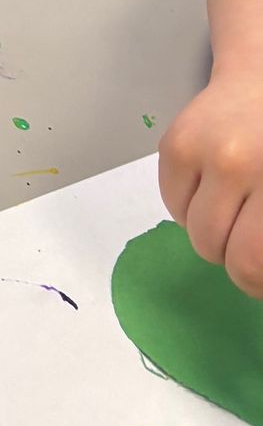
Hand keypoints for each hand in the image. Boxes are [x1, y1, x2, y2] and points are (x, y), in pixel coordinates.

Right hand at [159, 66, 262, 297]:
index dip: (254, 282)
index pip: (250, 260)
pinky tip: (215, 188)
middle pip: (216, 249)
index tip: (261, 277)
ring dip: (212, 233)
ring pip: (191, 231)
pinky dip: (191, 208)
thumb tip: (256, 272)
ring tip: (236, 210)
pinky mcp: (173, 144)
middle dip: (234, 259)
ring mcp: (201, 152)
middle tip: (249, 241)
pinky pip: (172, 204)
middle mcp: (237, 165)